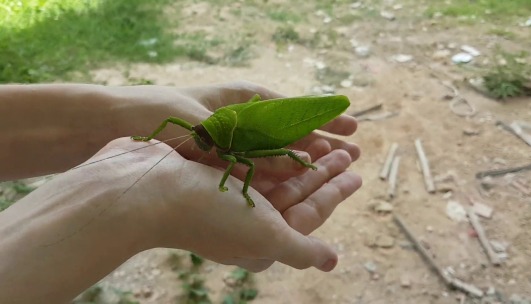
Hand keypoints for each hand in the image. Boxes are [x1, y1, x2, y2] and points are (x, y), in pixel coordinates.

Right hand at [90, 137, 361, 271]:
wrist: (143, 189)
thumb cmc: (207, 213)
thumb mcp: (264, 235)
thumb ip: (300, 248)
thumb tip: (331, 262)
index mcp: (259, 242)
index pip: (308, 215)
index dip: (334, 194)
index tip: (355, 173)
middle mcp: (244, 223)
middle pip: (294, 196)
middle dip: (322, 175)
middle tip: (347, 154)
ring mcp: (226, 200)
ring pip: (274, 179)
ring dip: (301, 161)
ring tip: (324, 143)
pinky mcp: (211, 178)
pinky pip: (251, 164)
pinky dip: (271, 153)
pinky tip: (284, 139)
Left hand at [117, 81, 359, 184]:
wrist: (115, 124)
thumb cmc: (156, 111)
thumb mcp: (201, 125)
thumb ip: (240, 148)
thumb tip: (285, 167)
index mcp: (241, 98)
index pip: (292, 108)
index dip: (322, 117)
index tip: (351, 124)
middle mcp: (240, 120)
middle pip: (291, 131)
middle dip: (322, 140)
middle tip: (354, 151)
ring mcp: (232, 140)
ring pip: (277, 152)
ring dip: (306, 159)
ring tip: (336, 168)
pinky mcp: (220, 160)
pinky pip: (255, 168)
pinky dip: (276, 175)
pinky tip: (295, 184)